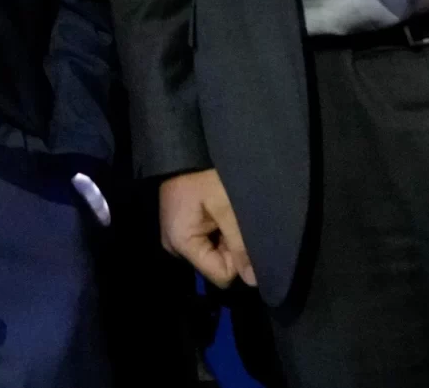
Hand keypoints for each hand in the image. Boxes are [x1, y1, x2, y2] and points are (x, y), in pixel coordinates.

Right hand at [158, 169, 253, 288]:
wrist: (186, 147)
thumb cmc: (205, 175)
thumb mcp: (227, 208)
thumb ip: (240, 245)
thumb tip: (254, 281)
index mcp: (181, 244)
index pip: (221, 275)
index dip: (237, 258)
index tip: (239, 231)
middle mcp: (174, 247)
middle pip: (216, 265)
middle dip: (230, 246)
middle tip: (231, 217)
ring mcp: (176, 237)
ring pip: (213, 253)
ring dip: (225, 237)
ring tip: (225, 210)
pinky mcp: (181, 228)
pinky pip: (206, 241)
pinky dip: (218, 229)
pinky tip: (218, 210)